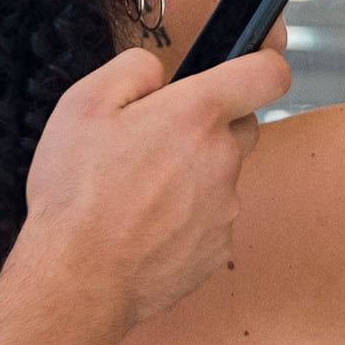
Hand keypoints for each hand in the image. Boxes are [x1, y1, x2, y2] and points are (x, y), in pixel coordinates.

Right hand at [17, 42, 295, 330]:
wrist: (78, 280)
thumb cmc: (76, 194)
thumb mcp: (82, 104)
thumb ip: (132, 69)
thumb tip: (158, 72)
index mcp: (196, 116)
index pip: (267, 75)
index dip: (262, 64)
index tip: (250, 66)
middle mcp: (223, 159)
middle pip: (241, 126)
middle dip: (208, 126)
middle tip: (156, 141)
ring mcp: (225, 208)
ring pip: (221, 175)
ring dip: (193, 175)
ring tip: (138, 191)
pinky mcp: (218, 247)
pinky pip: (211, 218)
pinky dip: (187, 217)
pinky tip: (145, 225)